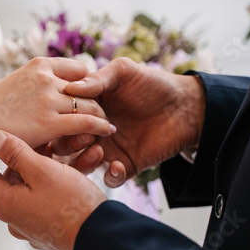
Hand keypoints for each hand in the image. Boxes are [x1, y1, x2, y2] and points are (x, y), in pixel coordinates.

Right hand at [0, 57, 111, 193]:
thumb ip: (36, 84)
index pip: (79, 69)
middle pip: (88, 87)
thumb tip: (50, 91)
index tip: (89, 98)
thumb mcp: (15, 85)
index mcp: (38, 65)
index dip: (88, 84)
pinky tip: (106, 131)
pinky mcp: (49, 122)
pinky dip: (100, 126)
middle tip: (102, 113)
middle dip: (97, 100)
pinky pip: (86, 122)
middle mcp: (46, 78)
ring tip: (106, 124)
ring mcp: (48, 99)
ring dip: (100, 115)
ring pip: (90, 104)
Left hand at [0, 130, 106, 249]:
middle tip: (47, 141)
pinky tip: (80, 166)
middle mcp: (15, 216)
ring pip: (35, 184)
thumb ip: (16, 153)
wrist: (104, 236)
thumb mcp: (42, 170)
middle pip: (12, 176)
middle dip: (31, 155)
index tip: (2, 137)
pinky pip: (50, 196)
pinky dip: (61, 180)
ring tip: (71, 150)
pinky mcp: (51, 225)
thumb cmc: (72, 206)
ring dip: (51, 165)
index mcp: (5, 203)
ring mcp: (33, 223)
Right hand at [65, 58, 205, 186]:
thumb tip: (70, 88)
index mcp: (87, 107)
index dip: (62, 119)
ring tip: (100, 151)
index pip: (63, 117)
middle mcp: (93, 129)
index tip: (70, 117)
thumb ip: (98, 79)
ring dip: (85, 161)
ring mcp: (109, 148)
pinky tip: (117, 165)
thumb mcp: (124, 72)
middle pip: (66, 144)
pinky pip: (110, 178)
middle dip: (69, 143)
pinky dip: (110, 175)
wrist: (186, 105)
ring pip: (82, 164)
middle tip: (86, 137)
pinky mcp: (126, 164)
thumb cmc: (153, 83)